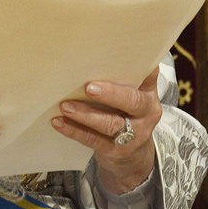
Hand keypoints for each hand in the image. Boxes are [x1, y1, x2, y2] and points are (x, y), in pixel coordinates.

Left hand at [51, 69, 159, 194]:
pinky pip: (93, 140)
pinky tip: (59, 122)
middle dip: (110, 94)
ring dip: (85, 114)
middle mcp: (145, 114)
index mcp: (148, 94)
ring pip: (109, 124)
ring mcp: (133, 135)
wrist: (133, 156)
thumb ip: (123, 78)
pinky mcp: (115, 151)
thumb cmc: (125, 114)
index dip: (140, 67)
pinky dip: (74, 130)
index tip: (121, 57)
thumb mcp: (132, 97)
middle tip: (89, 88)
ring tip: (65, 106)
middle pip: (131, 101)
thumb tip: (100, 52)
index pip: (148, 76)